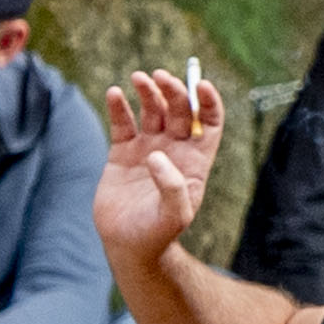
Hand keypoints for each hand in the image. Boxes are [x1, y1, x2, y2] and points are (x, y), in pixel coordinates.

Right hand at [90, 65, 227, 258]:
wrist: (128, 246)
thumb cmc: (158, 233)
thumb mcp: (174, 214)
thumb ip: (171, 187)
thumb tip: (156, 155)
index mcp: (195, 159)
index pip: (209, 122)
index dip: (208, 102)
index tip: (201, 85)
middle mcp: (174, 148)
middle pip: (178, 110)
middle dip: (173, 91)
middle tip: (160, 77)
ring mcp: (148, 148)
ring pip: (151, 110)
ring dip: (148, 91)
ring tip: (139, 78)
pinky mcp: (122, 152)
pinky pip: (122, 123)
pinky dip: (118, 106)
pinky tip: (114, 93)